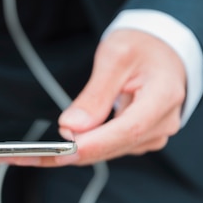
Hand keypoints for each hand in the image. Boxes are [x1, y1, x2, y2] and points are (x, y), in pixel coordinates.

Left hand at [45, 29, 186, 165]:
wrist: (161, 51)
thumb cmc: (142, 47)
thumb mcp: (115, 57)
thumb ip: (94, 94)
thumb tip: (72, 126)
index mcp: (164, 96)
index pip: (130, 129)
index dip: (96, 143)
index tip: (65, 150)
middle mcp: (164, 122)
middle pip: (117, 145)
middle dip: (77, 150)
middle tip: (37, 154)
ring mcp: (154, 134)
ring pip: (110, 151)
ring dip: (76, 152)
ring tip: (40, 152)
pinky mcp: (141, 140)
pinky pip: (109, 148)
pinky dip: (85, 148)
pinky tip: (62, 145)